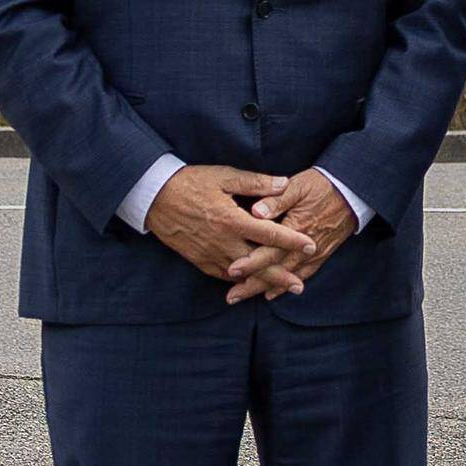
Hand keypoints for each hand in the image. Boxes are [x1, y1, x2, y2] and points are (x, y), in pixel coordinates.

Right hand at [143, 163, 303, 295]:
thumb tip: (284, 183)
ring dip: (262, 282)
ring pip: (241, 274)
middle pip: (258, 263)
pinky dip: (239, 281)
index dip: (292, 241)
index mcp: (232, 219)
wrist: (155, 197)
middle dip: (280, 276)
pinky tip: (251, 283)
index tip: (311, 246)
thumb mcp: (224, 176)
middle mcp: (223, 241)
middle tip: (300, 286)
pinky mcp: (199, 260)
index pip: (269, 234)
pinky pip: (223, 275)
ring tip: (281, 289)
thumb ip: (256, 182)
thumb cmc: (191, 182)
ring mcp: (210, 254)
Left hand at [228, 168, 362, 301]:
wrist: (351, 191)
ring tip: (244, 296)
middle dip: (252, 284)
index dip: (251, 262)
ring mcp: (314, 252)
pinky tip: (272, 293)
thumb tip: (255, 212)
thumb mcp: (297, 186)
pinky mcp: (322, 254)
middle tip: (232, 296)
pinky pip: (303, 274)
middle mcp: (305, 246)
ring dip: (265, 287)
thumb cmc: (321, 185)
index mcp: (296, 228)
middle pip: (275, 269)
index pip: (270, 250)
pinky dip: (287, 286)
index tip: (231, 269)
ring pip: (287, 276)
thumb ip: (276, 200)